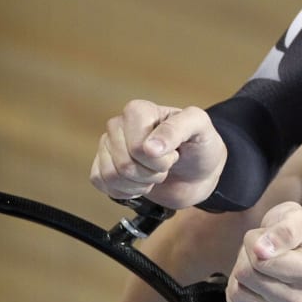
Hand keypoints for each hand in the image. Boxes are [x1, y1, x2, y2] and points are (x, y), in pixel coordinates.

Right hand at [90, 99, 226, 207]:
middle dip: (151, 173)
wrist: (198, 173)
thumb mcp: (200, 128)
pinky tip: (140, 183)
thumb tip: (149, 147)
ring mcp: (109, 145)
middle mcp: (119, 125)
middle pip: (125, 164)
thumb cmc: (199, 146)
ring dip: (140, 184)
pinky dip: (125, 191)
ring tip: (154, 173)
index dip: (158, 159)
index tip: (174, 154)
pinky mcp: (103, 165)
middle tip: (166, 166)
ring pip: (111, 175)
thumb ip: (177, 129)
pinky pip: (100, 182)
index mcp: (139, 111)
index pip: (137, 146)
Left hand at [228, 202, 301, 301]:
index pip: (264, 262)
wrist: (292, 248)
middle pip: (249, 277)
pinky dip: (237, 292)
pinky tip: (252, 283)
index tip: (264, 238)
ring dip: (240, 274)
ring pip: (239, 293)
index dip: (255, 244)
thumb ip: (283, 231)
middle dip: (247, 258)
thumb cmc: (292, 231)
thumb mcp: (293, 217)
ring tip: (256, 266)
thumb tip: (262, 250)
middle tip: (260, 251)